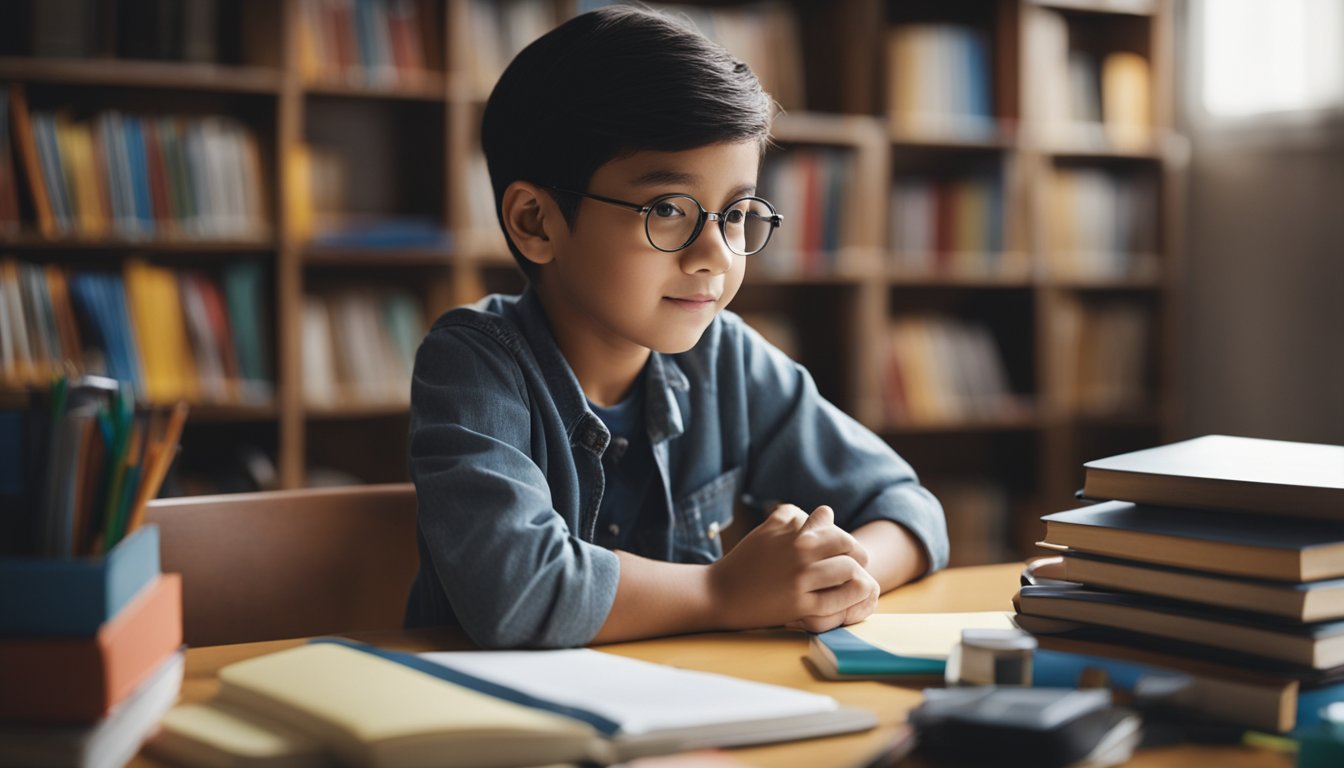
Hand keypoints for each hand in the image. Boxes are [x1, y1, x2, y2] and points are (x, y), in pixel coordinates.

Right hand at [706, 504, 873, 630]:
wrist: (719, 593)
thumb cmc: (744, 561)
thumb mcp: (765, 530)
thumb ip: (792, 516)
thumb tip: (824, 512)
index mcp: (793, 532)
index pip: (836, 530)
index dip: (847, 541)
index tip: (849, 551)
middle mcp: (799, 552)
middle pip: (848, 547)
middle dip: (859, 556)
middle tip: (859, 566)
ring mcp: (800, 579)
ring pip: (848, 572)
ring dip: (858, 576)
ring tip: (857, 583)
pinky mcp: (799, 605)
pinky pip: (835, 601)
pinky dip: (849, 599)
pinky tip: (849, 599)